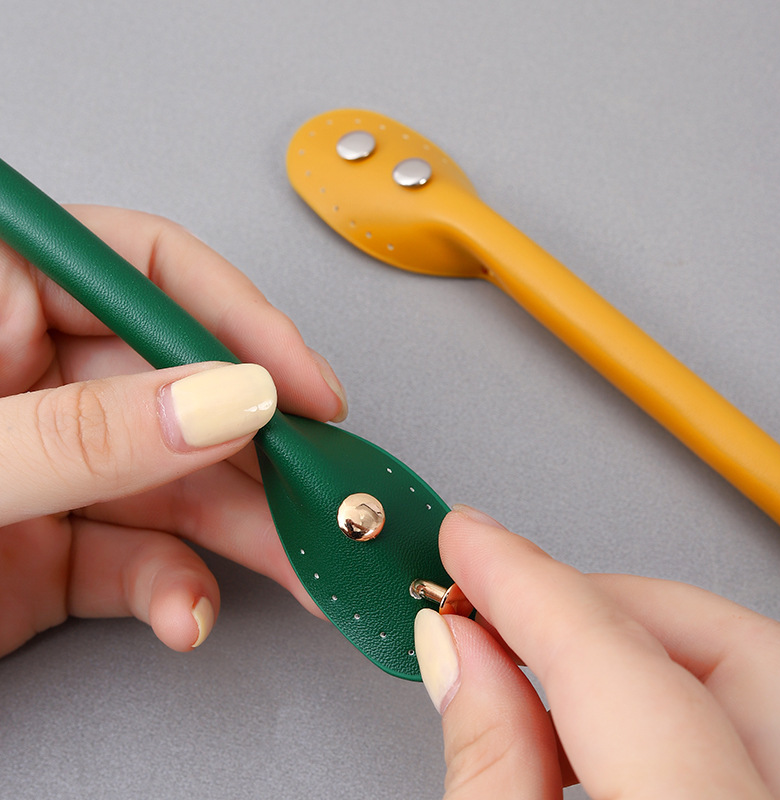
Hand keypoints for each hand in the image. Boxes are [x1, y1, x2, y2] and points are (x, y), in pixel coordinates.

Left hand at [0, 205, 346, 655]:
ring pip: (176, 482)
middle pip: (182, 388)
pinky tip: (193, 613)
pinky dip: (177, 591)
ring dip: (244, 531)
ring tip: (299, 564)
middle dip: (262, 450)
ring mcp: (45, 463)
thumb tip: (227, 400)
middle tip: (324, 489)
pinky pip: (138, 558)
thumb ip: (84, 433)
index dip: (244, 323)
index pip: (146, 271)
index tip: (308, 387)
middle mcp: (23, 372)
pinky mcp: (49, 547)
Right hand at [415, 506, 779, 798]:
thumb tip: (459, 657)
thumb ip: (489, 768)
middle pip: (729, 646)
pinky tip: (602, 736)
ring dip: (638, 656)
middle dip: (598, 607)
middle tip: (505, 603)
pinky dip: (677, 711)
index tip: (469, 542)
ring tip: (540, 675)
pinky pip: (772, 736)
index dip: (525, 582)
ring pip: (763, 678)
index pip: (616, 656)